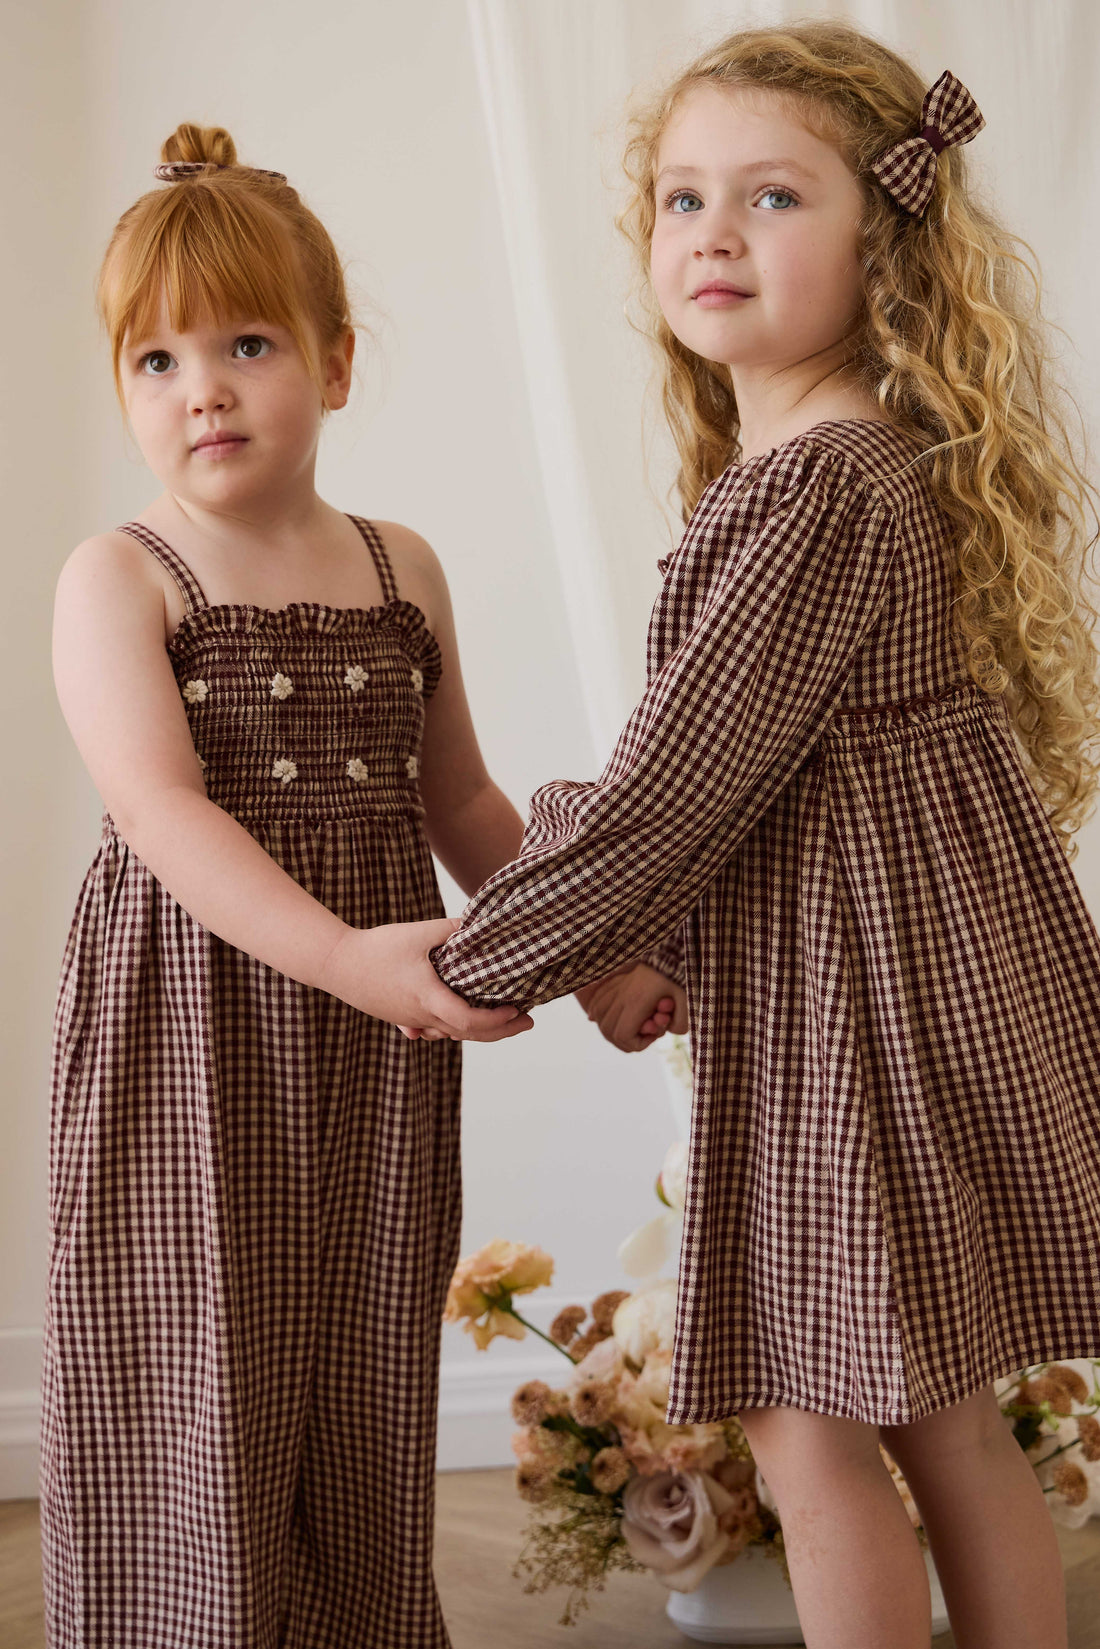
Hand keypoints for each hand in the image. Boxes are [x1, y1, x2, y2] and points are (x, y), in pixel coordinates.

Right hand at [319, 918, 532, 1041]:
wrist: (335, 964)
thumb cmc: (375, 948)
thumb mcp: (418, 932)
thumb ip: (451, 929)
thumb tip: (479, 924)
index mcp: (428, 998)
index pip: (469, 1021)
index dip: (496, 1020)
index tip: (517, 1010)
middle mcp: (421, 1016)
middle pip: (466, 1034)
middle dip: (500, 1031)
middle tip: (527, 1022)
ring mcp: (409, 1020)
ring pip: (450, 1034)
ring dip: (479, 1030)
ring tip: (502, 1020)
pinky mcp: (400, 1017)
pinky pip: (433, 1029)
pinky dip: (454, 1028)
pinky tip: (460, 1023)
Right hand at [575, 962, 687, 1052]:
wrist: (668, 954)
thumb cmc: (678, 977)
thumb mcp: (687, 1001)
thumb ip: (681, 1023)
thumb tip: (668, 1031)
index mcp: (637, 1001)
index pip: (622, 1035)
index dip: (636, 1044)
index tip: (652, 1035)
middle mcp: (622, 995)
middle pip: (608, 1030)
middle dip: (624, 1041)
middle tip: (640, 1036)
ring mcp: (615, 989)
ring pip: (598, 1017)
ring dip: (610, 1028)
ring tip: (627, 1028)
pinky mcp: (612, 983)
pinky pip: (596, 1002)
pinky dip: (597, 1012)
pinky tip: (599, 1017)